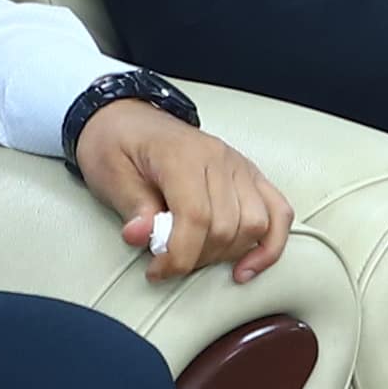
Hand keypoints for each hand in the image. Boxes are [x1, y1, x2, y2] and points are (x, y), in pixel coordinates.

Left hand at [71, 97, 291, 284]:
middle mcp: (219, 158)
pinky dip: (270, 245)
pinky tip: (248, 266)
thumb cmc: (116, 144)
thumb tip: (142, 237)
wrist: (127, 118)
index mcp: (182, 155)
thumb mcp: (108, 174)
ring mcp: (238, 165)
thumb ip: (132, 207)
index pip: (196, 218)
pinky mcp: (249, 175)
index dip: (179, 255)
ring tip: (196, 256)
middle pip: (227, 226)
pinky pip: (278, 212)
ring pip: (255, 223)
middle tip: (167, 263)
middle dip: (197, 258)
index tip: (158, 270)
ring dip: (227, 253)